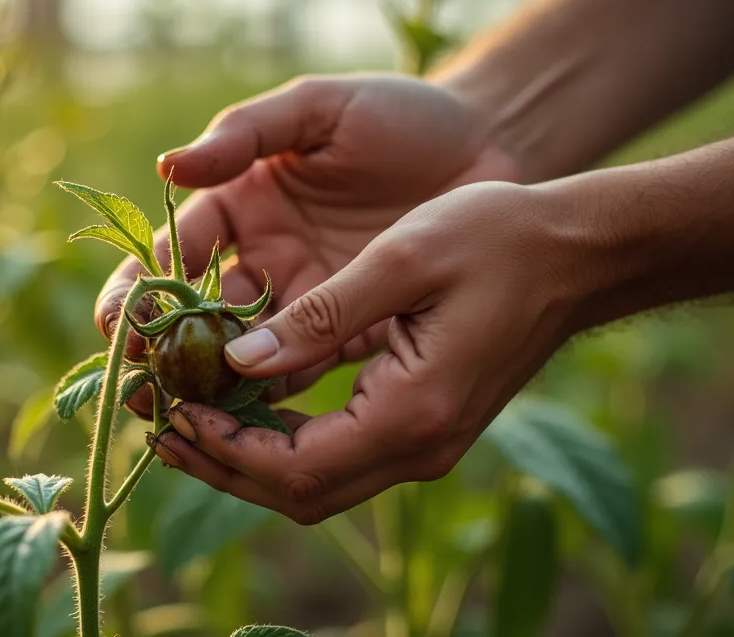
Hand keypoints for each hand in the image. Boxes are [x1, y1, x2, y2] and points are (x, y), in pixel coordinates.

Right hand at [97, 74, 520, 413]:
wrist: (489, 146)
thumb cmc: (399, 114)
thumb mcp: (320, 107)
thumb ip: (248, 132)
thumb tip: (168, 168)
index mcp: (243, 203)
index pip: (179, 249)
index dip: (145, 284)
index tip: (121, 319)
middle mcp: (264, 258)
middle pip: (197, 312)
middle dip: (163, 351)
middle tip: (137, 385)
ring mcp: (305, 300)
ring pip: (244, 352)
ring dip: (209, 386)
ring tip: (177, 419)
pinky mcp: (351, 331)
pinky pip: (304, 371)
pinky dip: (272, 398)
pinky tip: (247, 423)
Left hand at [147, 183, 597, 523]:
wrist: (578, 254)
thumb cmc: (498, 238)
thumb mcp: (402, 259)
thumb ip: (319, 317)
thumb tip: (237, 361)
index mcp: (412, 413)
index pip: (296, 469)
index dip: (224, 448)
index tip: (170, 411)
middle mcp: (419, 447)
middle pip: (299, 494)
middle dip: (220, 465)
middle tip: (155, 425)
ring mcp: (425, 444)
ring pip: (316, 483)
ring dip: (246, 458)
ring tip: (182, 418)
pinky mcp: (424, 425)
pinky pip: (339, 456)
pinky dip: (281, 441)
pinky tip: (244, 402)